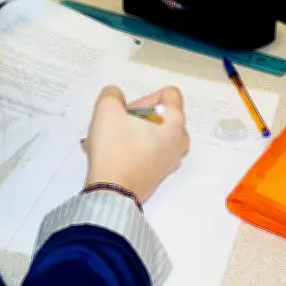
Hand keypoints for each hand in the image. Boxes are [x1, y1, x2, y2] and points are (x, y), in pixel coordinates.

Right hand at [84, 86, 189, 202]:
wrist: (112, 191)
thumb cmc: (114, 150)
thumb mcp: (106, 109)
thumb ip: (112, 94)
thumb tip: (116, 98)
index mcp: (175, 121)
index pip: (168, 94)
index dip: (145, 97)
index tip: (130, 112)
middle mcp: (179, 139)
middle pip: (160, 114)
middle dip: (136, 117)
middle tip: (118, 126)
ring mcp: (172, 157)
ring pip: (153, 133)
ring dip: (132, 132)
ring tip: (110, 140)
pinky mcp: (161, 171)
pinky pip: (150, 150)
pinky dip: (133, 147)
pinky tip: (113, 153)